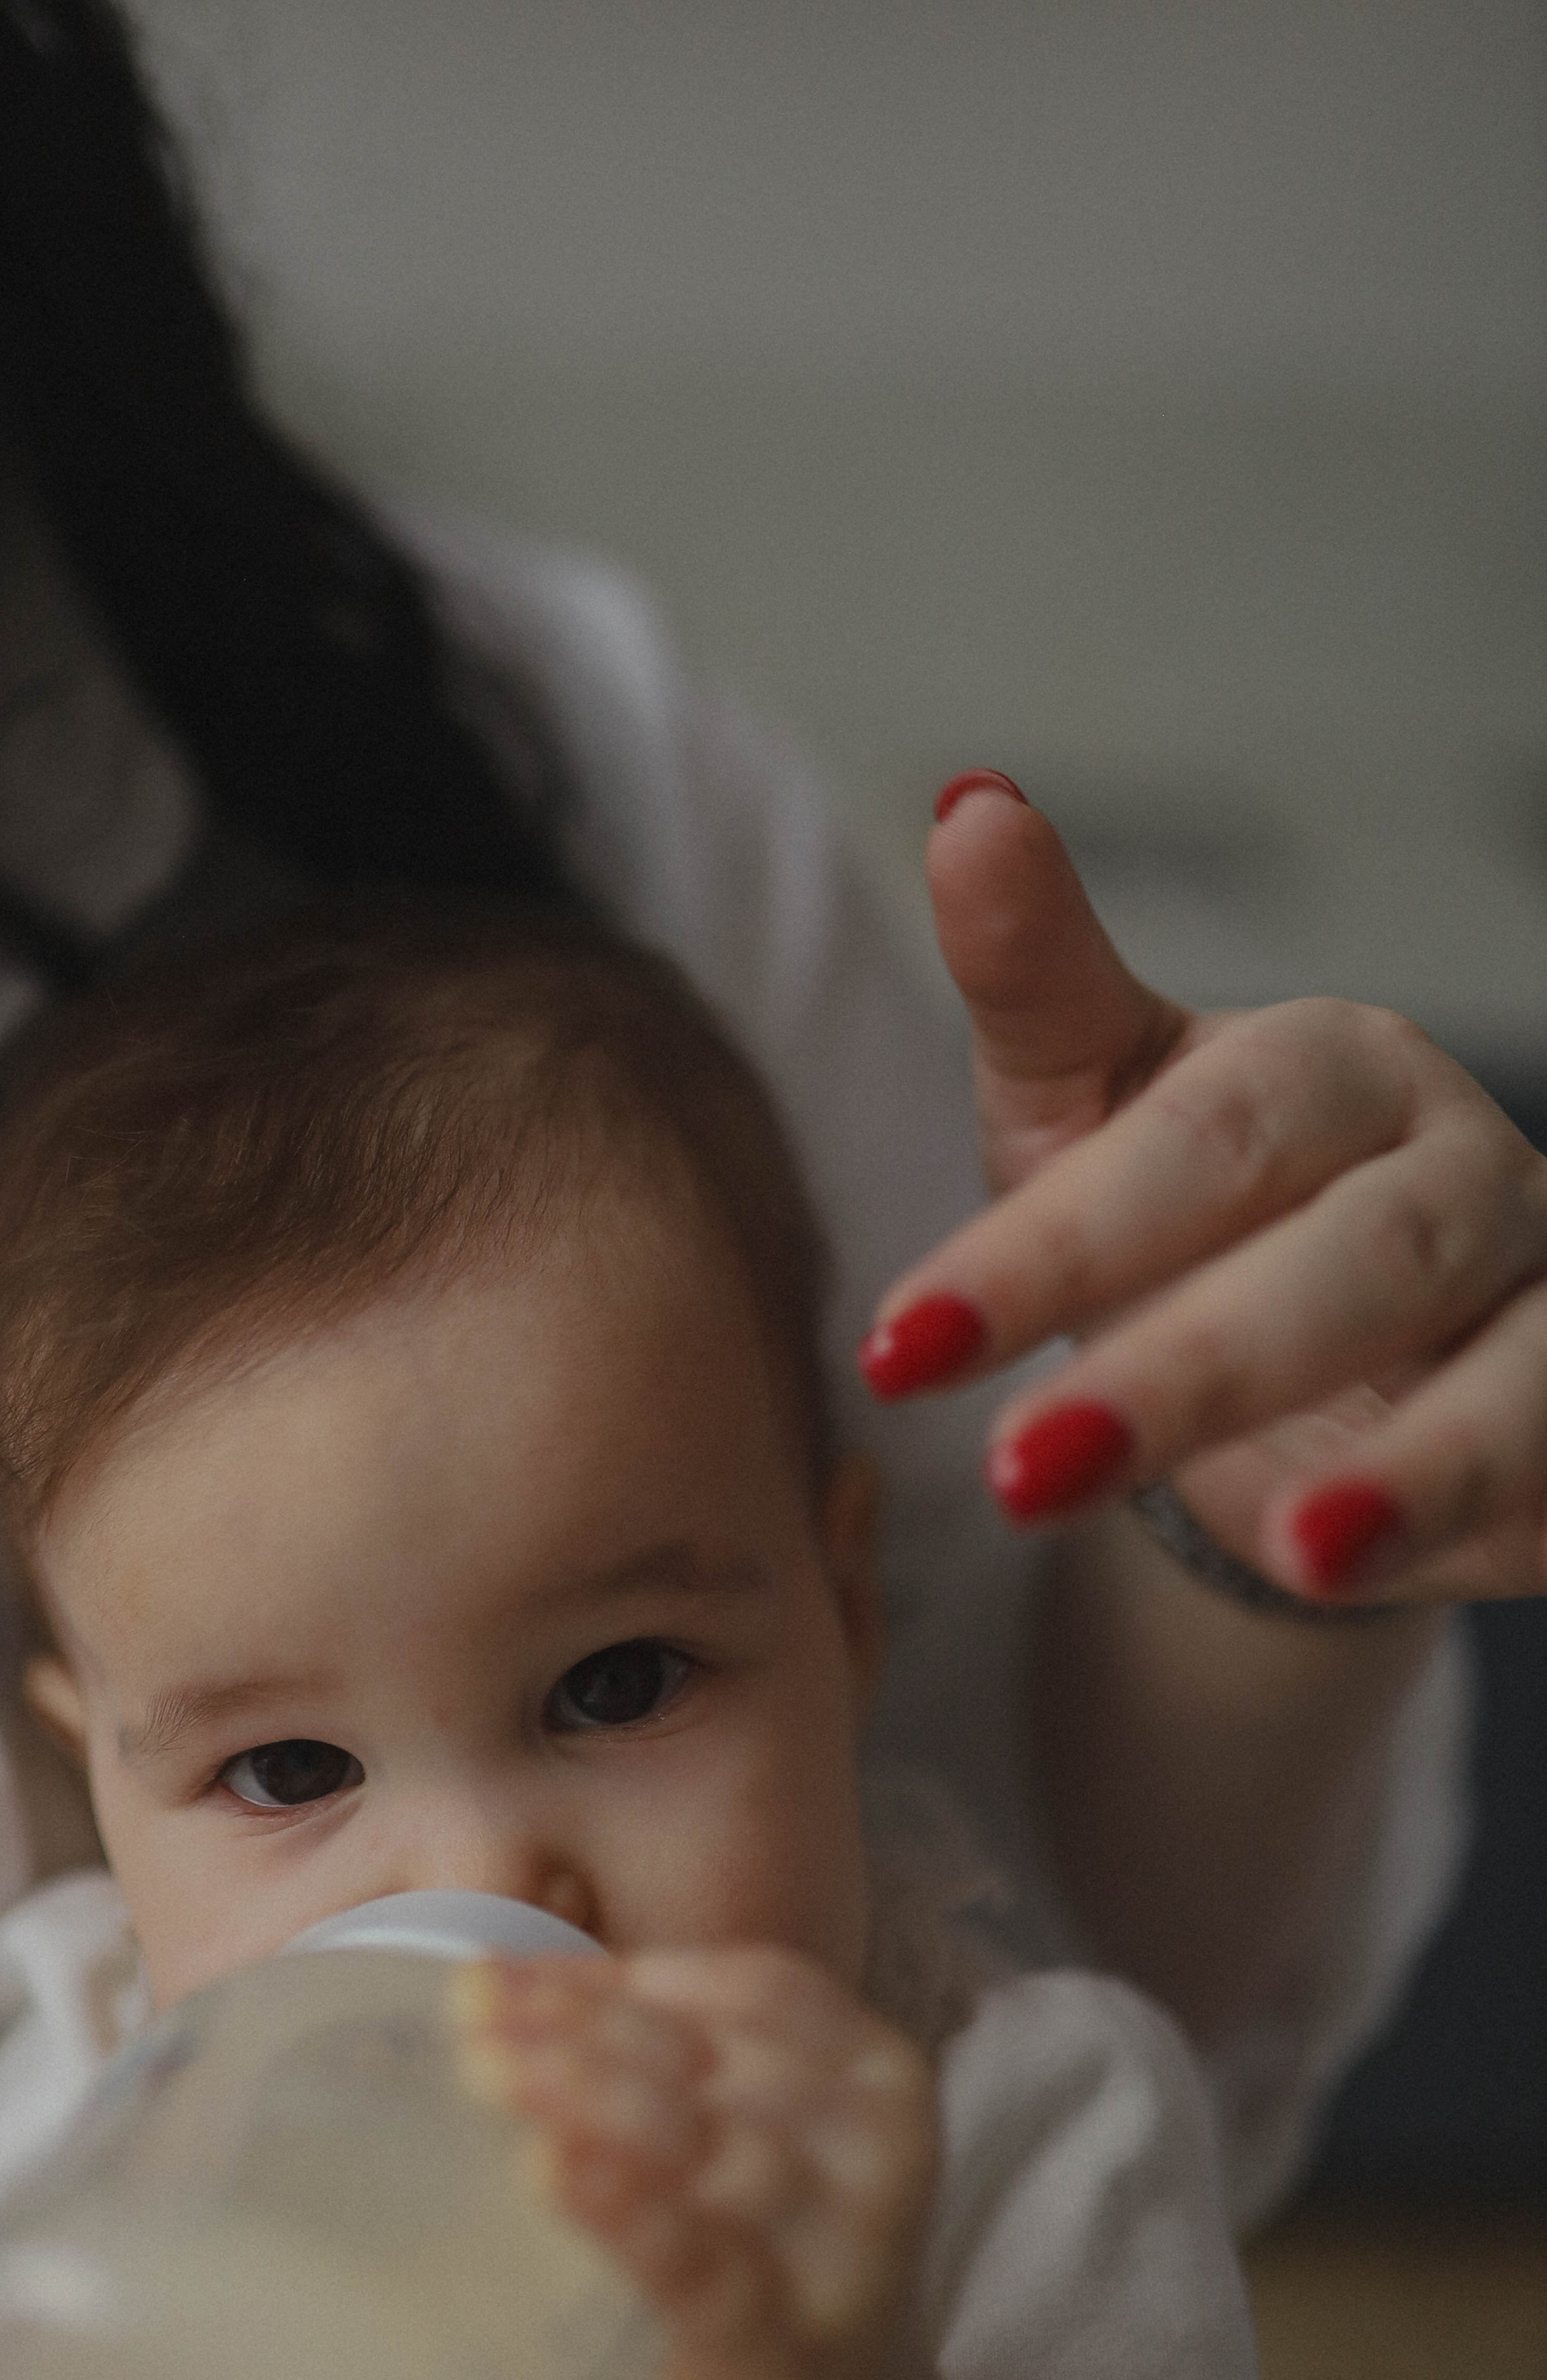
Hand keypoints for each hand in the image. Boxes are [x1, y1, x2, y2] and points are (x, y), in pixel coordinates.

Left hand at [456, 1950, 938, 2379]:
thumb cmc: (754, 2245)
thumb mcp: (739, 2129)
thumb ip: (656, 2052)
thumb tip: (495, 1984)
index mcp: (873, 2070)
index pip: (751, 1988)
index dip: (622, 1977)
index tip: (497, 1975)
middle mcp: (878, 2151)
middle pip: (715, 2064)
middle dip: (580, 2033)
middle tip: (471, 2022)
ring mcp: (848, 2258)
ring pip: (712, 2150)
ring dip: (591, 2102)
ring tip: (490, 2075)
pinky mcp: (795, 2353)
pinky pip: (709, 2272)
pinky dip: (627, 2216)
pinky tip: (550, 2173)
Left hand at [858, 773, 1546, 1604]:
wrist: (1314, 1359)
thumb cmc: (1185, 1211)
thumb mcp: (1086, 1104)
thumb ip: (1035, 976)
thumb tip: (970, 805)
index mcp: (1334, 1066)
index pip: (1195, 1144)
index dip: (1048, 1248)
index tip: (896, 1348)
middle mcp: (1461, 1166)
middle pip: (1345, 1263)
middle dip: (1186, 1373)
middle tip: (1019, 1472)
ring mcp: (1544, 1296)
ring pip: (1508, 1375)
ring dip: (1406, 1471)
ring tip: (1299, 1552)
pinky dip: (1482, 1518)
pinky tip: (1373, 1573)